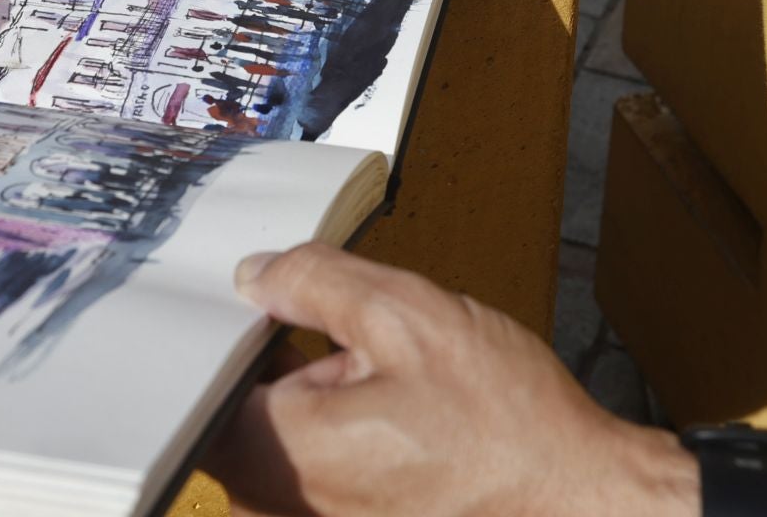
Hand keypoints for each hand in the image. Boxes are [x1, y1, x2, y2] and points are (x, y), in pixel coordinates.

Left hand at [207, 243, 697, 516]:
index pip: (190, 383)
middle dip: (259, 352)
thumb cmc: (505, 424)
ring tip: (352, 351)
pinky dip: (319, 418)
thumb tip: (255, 273)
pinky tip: (370, 390)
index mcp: (280, 451)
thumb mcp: (411, 316)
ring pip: (265, 433)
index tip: (231, 292)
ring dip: (294, 385)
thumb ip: (316, 281)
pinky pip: (299, 461)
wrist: (576, 500)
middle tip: (300, 305)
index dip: (206, 328)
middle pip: (225, 407)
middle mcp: (277, 503)